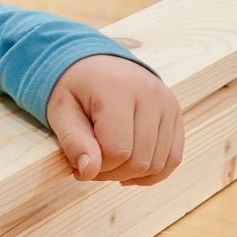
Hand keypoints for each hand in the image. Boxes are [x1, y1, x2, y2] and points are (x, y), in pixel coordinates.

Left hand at [44, 54, 184, 186]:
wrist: (95, 62)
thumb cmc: (75, 88)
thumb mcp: (61, 111)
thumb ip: (74, 142)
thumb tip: (89, 172)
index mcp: (117, 89)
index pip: (117, 151)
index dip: (97, 167)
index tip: (80, 162)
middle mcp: (149, 94)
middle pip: (140, 160)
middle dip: (112, 173)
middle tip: (92, 164)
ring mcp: (167, 103)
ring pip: (158, 164)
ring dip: (131, 174)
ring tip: (110, 162)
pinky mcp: (175, 112)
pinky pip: (173, 157)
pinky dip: (153, 172)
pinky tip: (132, 170)